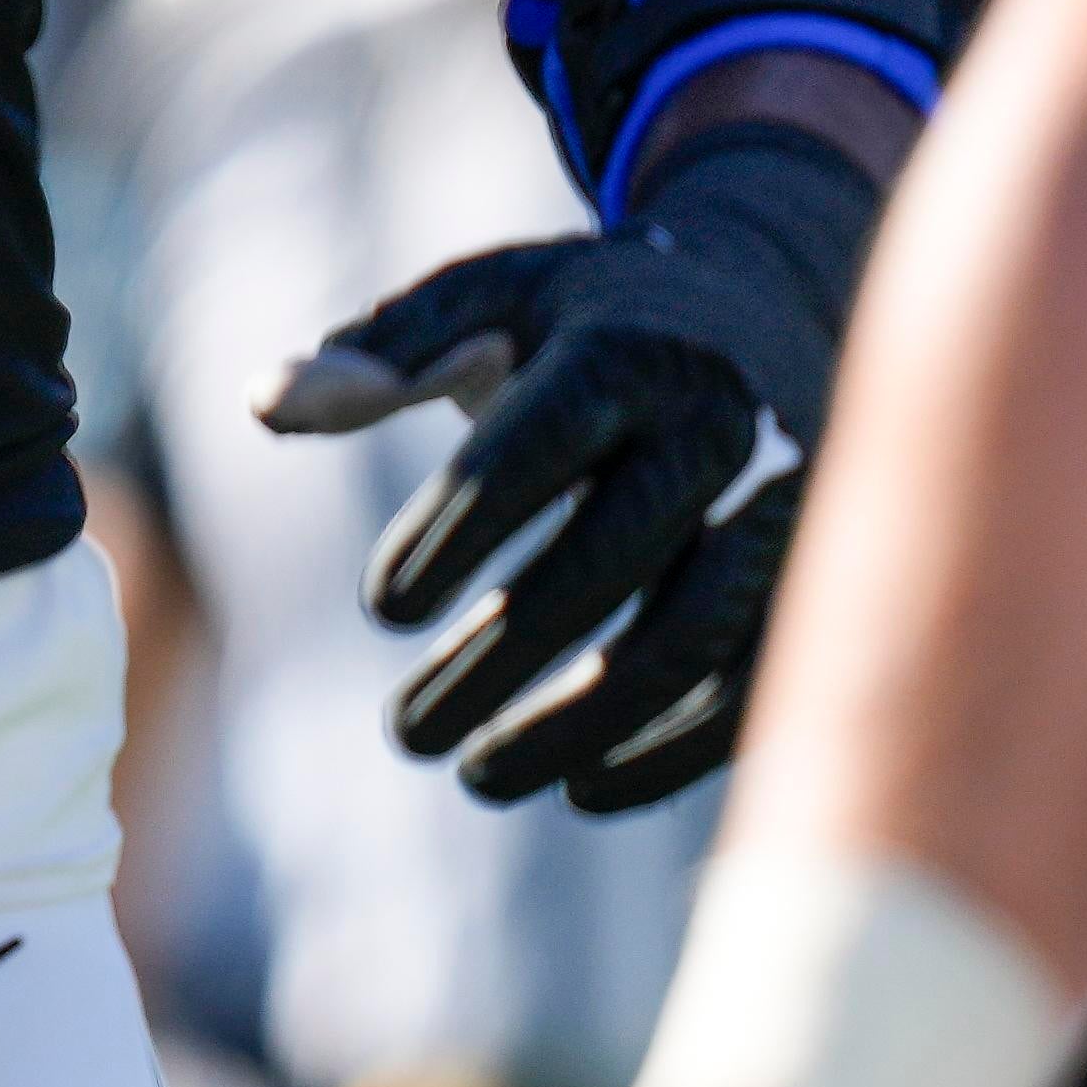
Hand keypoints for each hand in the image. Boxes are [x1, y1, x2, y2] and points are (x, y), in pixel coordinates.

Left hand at [265, 118, 872, 806]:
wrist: (778, 299)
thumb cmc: (594, 317)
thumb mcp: (492, 301)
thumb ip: (379, 354)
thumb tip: (264, 404)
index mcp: (625, 349)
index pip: (532, 448)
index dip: (454, 532)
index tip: (379, 609)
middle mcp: (721, 426)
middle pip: (607, 556)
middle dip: (498, 658)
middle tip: (403, 733)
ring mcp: (788, 506)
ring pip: (690, 636)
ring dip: (579, 723)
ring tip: (475, 775)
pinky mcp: (823, 576)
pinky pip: (758, 680)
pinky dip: (674, 748)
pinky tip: (584, 788)